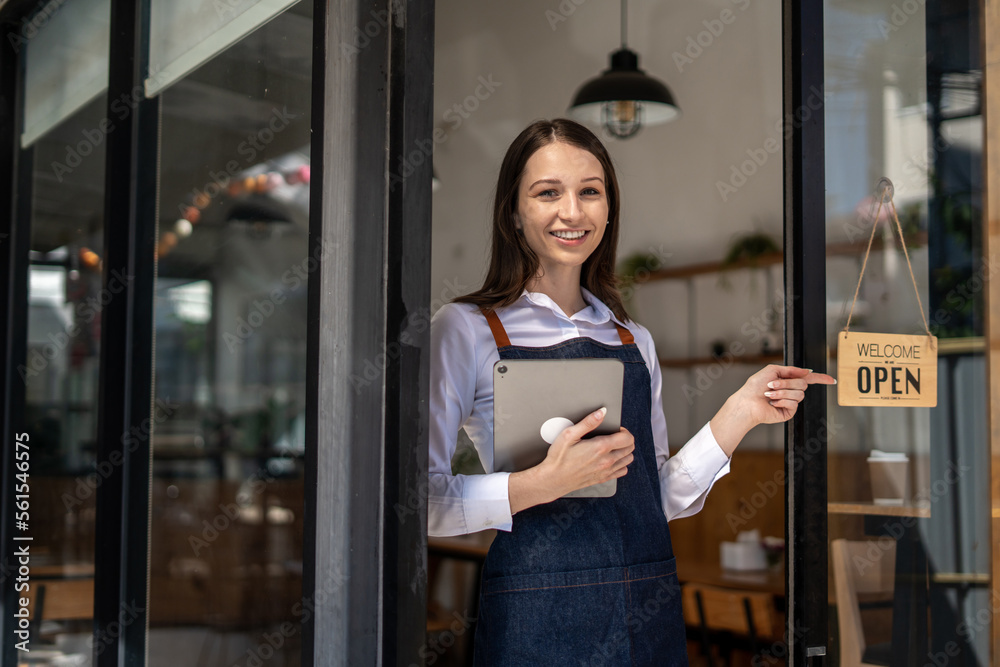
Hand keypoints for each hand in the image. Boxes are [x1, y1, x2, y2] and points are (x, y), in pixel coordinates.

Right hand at [508, 407, 633, 513]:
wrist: (553, 479)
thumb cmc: (559, 458)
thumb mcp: (569, 435)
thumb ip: (588, 422)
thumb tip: (602, 412)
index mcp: (600, 447)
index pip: (627, 438)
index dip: (623, 430)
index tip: (615, 429)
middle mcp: (607, 460)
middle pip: (630, 448)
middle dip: (625, 439)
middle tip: (614, 436)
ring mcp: (606, 471)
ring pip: (628, 459)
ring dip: (625, 451)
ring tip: (613, 446)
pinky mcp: (603, 478)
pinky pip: (622, 471)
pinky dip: (621, 464)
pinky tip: (611, 459)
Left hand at [710, 365, 836, 455]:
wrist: (747, 401)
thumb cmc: (755, 386)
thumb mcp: (772, 370)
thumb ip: (791, 369)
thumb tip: (808, 371)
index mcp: (788, 380)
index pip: (808, 379)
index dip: (821, 378)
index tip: (832, 380)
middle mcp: (791, 391)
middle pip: (803, 384)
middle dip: (787, 383)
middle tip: (772, 385)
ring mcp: (791, 402)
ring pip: (799, 394)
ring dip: (782, 392)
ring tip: (769, 394)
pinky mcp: (789, 412)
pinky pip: (794, 404)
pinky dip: (781, 401)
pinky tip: (772, 403)